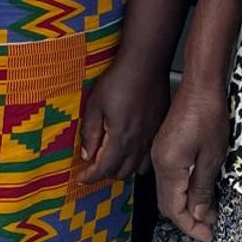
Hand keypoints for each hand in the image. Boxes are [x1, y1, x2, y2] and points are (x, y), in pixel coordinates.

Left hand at [77, 60, 167, 186]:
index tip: (82, 177)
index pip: (103, 169)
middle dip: (105, 174)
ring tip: (113, 159)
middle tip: (94, 166)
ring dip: (123, 169)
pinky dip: (139, 160)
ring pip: (138, 169)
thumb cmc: (121, 79)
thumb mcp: (95, 104)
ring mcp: (152, 137)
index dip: (90, 177)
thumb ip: (90, 132)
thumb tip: (87, 153)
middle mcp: (139, 142)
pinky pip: (150, 156)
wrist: (146, 64)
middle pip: (121, 173)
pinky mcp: (160, 129)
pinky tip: (132, 149)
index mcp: (120, 138)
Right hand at [151, 82, 231, 241]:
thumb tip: (197, 214)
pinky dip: (183, 192)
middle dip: (187, 221)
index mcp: (168, 166)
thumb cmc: (208, 115)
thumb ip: (202, 188)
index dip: (191, 227)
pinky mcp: (165, 146)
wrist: (200, 85)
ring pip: (167, 192)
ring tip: (208, 214)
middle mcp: (158, 162)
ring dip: (185, 207)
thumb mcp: (211, 156)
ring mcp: (160, 153)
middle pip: (167, 203)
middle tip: (209, 230)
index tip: (208, 237)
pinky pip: (170, 178)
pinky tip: (199, 192)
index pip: (174, 209)